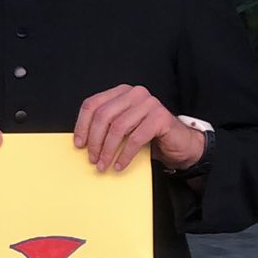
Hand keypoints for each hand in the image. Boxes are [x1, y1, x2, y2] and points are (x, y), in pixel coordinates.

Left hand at [73, 85, 203, 172]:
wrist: (179, 143)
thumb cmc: (148, 136)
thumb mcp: (123, 128)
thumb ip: (106, 127)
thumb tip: (81, 141)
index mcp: (121, 92)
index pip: (93, 104)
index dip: (82, 125)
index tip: (79, 144)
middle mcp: (135, 94)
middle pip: (103, 115)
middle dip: (95, 140)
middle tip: (92, 159)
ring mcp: (149, 103)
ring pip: (118, 127)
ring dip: (108, 150)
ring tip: (103, 165)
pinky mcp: (160, 117)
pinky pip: (136, 138)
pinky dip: (125, 155)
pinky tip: (120, 165)